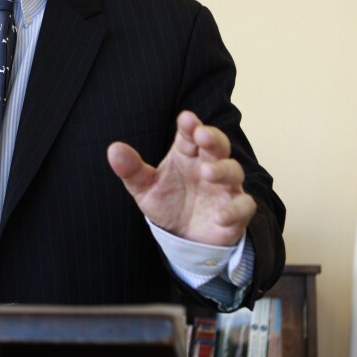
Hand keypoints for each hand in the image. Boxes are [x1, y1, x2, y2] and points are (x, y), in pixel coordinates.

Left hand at [106, 111, 255, 246]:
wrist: (183, 238)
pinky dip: (234, 209)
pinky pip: (243, 206)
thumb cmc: (168, 203)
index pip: (190, 134)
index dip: (190, 125)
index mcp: (186, 154)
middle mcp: (208, 165)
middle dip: (212, 138)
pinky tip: (220, 216)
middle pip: (217, 146)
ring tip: (207, 171)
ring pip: (233, 171)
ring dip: (222, 170)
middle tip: (202, 135)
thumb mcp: (144, 188)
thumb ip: (131, 169)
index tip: (185, 118)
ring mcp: (225, 188)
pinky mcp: (236, 211)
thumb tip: (113, 149)